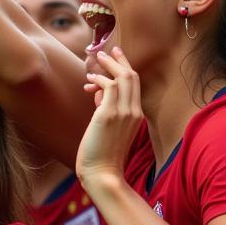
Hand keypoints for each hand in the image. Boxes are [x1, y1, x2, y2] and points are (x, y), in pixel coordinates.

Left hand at [76, 47, 142, 186]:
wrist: (102, 174)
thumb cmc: (102, 154)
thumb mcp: (106, 128)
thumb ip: (104, 108)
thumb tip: (98, 93)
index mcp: (136, 116)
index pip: (135, 85)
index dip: (126, 69)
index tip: (116, 58)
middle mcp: (134, 112)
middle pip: (132, 77)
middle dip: (120, 60)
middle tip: (108, 50)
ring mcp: (124, 113)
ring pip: (123, 78)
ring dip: (109, 65)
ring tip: (97, 58)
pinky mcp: (109, 115)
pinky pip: (109, 87)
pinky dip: (99, 79)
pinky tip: (89, 81)